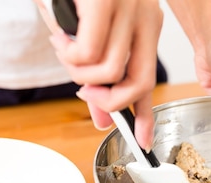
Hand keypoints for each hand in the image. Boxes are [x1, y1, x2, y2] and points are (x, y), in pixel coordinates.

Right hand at [44, 0, 162, 150]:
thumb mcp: (86, 39)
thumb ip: (97, 77)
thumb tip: (101, 117)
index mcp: (145, 25)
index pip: (150, 80)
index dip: (147, 116)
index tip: (143, 141)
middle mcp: (145, 16)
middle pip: (139, 82)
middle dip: (108, 101)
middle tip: (84, 93)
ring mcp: (127, 7)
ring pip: (109, 72)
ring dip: (78, 73)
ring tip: (64, 50)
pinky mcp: (104, 1)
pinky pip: (89, 55)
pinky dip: (68, 56)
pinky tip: (60, 37)